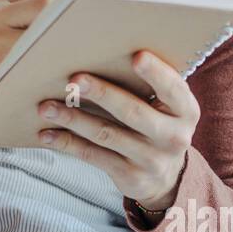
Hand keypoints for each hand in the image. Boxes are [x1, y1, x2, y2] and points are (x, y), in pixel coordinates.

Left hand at [36, 49, 198, 208]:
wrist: (165, 177)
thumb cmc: (158, 124)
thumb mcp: (167, 108)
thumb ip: (150, 87)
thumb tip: (102, 54)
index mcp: (186, 111)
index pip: (173, 89)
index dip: (156, 73)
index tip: (136, 56)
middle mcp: (173, 137)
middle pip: (133, 112)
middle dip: (102, 93)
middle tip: (75, 79)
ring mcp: (151, 159)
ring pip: (106, 135)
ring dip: (74, 119)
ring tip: (47, 106)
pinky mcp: (130, 176)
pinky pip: (93, 156)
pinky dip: (67, 143)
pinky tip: (47, 134)